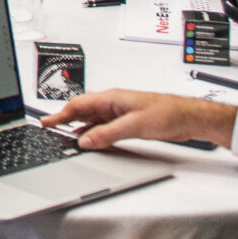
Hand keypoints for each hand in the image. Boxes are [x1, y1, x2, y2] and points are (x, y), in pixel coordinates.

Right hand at [42, 88, 237, 152]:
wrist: (190, 118)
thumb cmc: (168, 113)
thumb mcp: (134, 125)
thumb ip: (107, 133)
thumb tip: (86, 140)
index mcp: (111, 98)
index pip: (78, 105)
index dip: (61, 114)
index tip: (47, 122)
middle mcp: (113, 104)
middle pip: (82, 110)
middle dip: (65, 119)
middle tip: (50, 128)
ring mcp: (120, 113)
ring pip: (93, 119)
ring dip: (79, 127)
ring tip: (65, 136)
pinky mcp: (128, 122)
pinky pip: (104, 127)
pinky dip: (93, 133)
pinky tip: (89, 139)